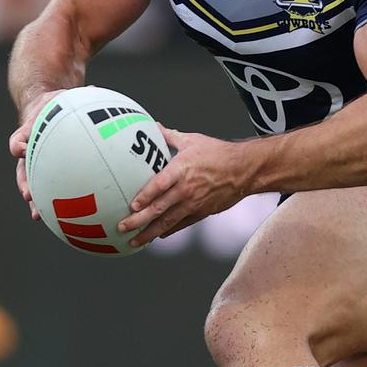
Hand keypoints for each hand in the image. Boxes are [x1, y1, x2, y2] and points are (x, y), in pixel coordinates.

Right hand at [8, 90, 64, 220]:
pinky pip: (52, 185)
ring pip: (34, 183)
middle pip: (23, 172)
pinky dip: (58, 197)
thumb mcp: (59, 97)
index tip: (23, 161)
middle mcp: (30, 151)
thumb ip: (74, 96)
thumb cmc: (55, 103)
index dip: (20, 149)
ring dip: (37, 200)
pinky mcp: (48, 169)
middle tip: (30, 200)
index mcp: (29, 133)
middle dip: (26, 187)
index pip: (19, 141)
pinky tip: (72, 210)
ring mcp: (37, 162)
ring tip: (41, 215)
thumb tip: (96, 89)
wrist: (49, 108)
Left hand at [118, 125, 250, 246]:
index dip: (144, 196)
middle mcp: (186, 189)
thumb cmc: (220, 153)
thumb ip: (170, 136)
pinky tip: (158, 236)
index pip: (159, 185)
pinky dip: (168, 231)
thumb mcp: (193, 140)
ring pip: (168, 221)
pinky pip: (182, 224)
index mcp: (182, 169)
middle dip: (138, 220)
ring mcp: (194, 203)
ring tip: (135, 240)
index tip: (131, 205)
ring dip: (149, 232)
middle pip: (158, 208)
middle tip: (122, 227)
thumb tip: (154, 126)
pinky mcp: (202, 212)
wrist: (245, 169)